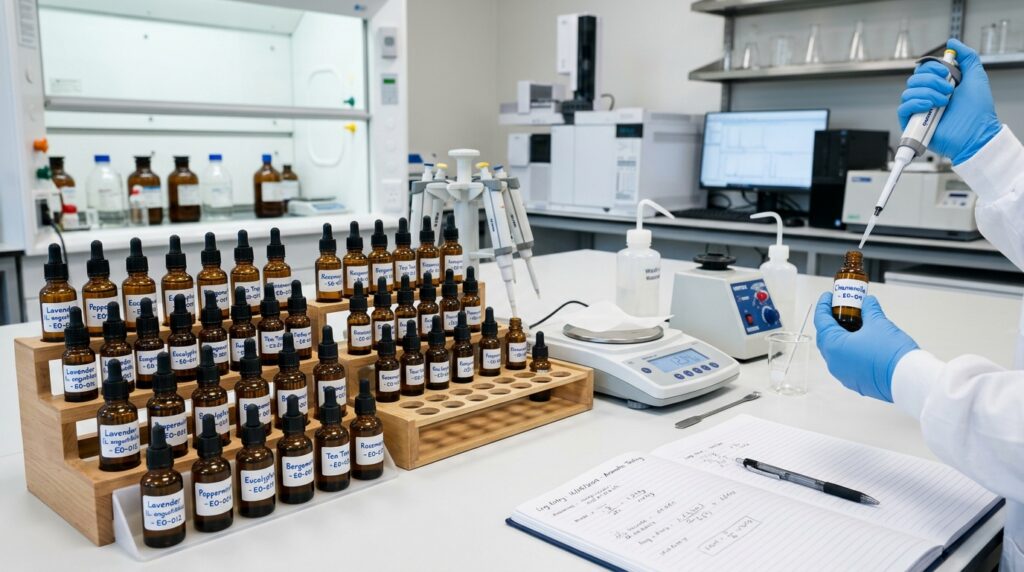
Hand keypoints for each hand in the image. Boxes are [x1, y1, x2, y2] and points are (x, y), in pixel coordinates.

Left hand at [813, 292, 918, 401]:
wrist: (907, 378)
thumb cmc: (890, 353)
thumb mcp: (878, 323)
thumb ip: (869, 310)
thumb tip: (867, 302)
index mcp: (834, 346)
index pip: (821, 321)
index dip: (823, 306)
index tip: (828, 297)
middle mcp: (834, 362)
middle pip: (826, 337)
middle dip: (831, 321)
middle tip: (841, 309)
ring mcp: (843, 374)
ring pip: (835, 351)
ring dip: (840, 337)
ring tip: (853, 324)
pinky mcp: (854, 382)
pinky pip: (845, 363)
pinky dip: (848, 350)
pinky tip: (860, 342)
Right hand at [898, 38, 1001, 164]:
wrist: (975, 133)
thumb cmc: (977, 111)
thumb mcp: (976, 76)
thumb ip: (967, 57)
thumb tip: (952, 42)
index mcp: (939, 86)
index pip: (923, 70)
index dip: (932, 68)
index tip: (946, 72)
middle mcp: (928, 97)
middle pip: (914, 79)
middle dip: (931, 81)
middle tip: (948, 90)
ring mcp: (919, 110)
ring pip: (908, 92)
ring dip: (927, 93)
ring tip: (943, 102)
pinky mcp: (912, 123)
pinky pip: (902, 108)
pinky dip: (915, 103)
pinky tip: (929, 106)